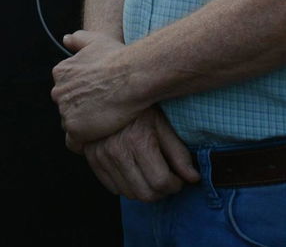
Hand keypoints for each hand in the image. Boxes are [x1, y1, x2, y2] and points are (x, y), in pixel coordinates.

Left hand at [51, 30, 142, 148]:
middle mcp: (58, 92)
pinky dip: (85, 143)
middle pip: (67, 108)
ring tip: (105, 126)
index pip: (66, 91)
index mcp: (60, 72)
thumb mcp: (96, 40)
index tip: (98, 99)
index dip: (83, 97)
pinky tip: (100, 138)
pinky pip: (75, 143)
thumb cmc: (118, 58)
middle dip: (82, 112)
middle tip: (103, 113)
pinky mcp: (75, 129)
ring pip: (71, 125)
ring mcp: (65, 111)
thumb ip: (78, 39)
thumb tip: (65, 39)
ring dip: (84, 128)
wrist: (131, 77)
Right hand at [83, 109, 198, 201]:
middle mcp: (116, 150)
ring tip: (150, 174)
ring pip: (129, 194)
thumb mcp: (163, 124)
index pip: (161, 182)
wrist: (107, 92)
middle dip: (161, 192)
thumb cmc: (140, 108)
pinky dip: (127, 186)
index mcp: (138, 140)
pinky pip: (112, 188)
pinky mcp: (92, 158)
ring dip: (144, 190)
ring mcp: (101, 155)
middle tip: (166, 179)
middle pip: (145, 194)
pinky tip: (134, 171)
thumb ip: (179, 153)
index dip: (175, 185)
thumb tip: (193, 178)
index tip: (178, 179)